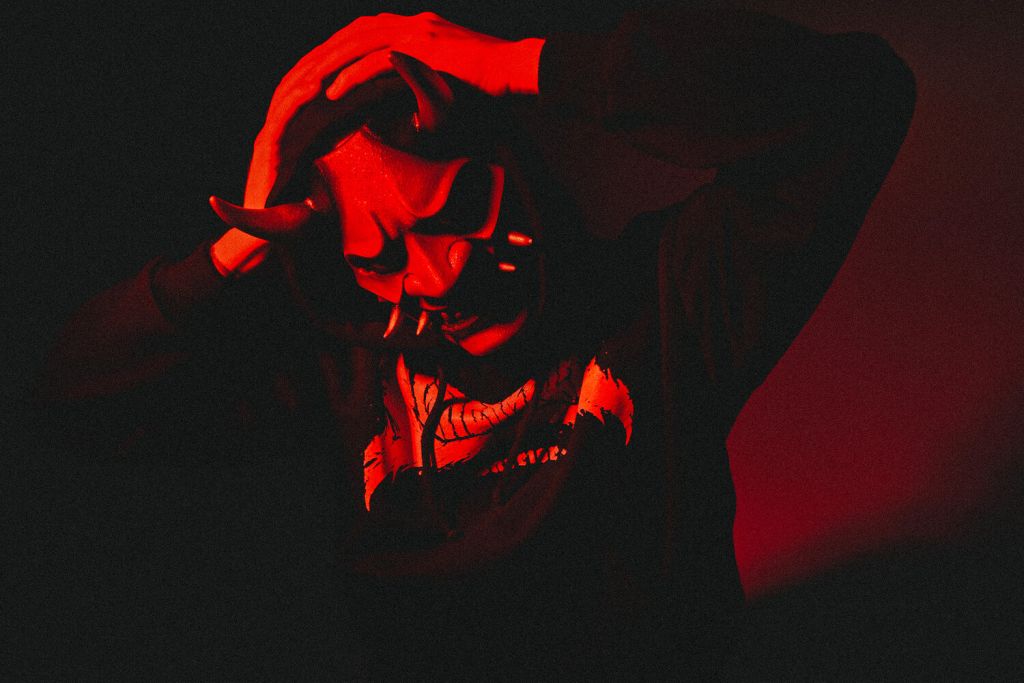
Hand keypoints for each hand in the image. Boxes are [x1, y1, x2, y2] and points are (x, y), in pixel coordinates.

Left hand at [244, 12, 543, 209]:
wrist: (519, 72)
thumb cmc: (490, 85)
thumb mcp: (446, 82)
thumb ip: (421, 86)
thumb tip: (406, 110)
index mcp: (412, 29)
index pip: (361, 37)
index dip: (334, 56)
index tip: (313, 78)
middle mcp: (409, 24)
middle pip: (350, 36)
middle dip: (320, 58)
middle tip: (295, 83)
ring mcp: (416, 33)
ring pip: (357, 45)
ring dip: (328, 66)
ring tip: (305, 89)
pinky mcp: (423, 49)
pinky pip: (378, 61)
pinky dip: (354, 76)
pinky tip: (334, 93)